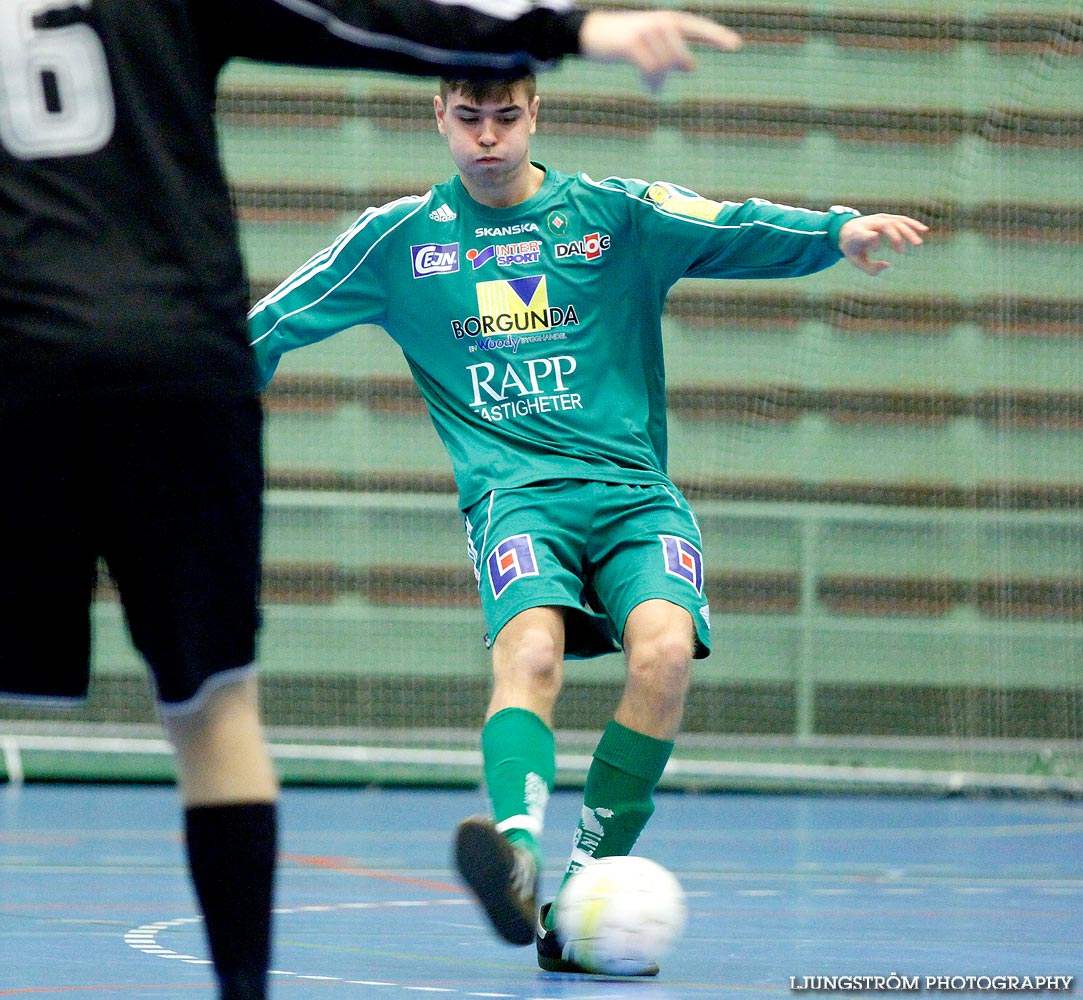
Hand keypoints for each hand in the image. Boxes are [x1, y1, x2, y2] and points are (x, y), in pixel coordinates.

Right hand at [579, 11, 741, 91]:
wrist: (593, 33)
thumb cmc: (624, 40)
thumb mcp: (650, 43)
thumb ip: (672, 52)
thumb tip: (690, 66)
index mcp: (669, 20)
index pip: (698, 27)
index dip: (717, 37)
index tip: (736, 46)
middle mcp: (661, 22)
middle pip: (680, 57)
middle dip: (673, 72)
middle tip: (659, 85)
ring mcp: (647, 31)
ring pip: (665, 66)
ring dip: (659, 82)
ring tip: (654, 87)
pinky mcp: (632, 44)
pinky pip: (651, 70)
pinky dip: (653, 83)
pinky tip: (652, 89)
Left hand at [839, 214, 928, 275]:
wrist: (847, 229)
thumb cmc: (852, 248)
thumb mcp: (855, 261)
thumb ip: (869, 268)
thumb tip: (888, 265)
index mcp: (856, 233)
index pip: (863, 234)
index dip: (870, 239)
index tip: (876, 250)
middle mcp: (869, 223)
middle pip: (885, 226)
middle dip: (895, 238)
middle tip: (902, 252)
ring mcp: (879, 218)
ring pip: (896, 222)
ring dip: (908, 232)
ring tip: (918, 244)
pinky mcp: (887, 217)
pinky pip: (901, 219)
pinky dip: (913, 224)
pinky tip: (924, 230)